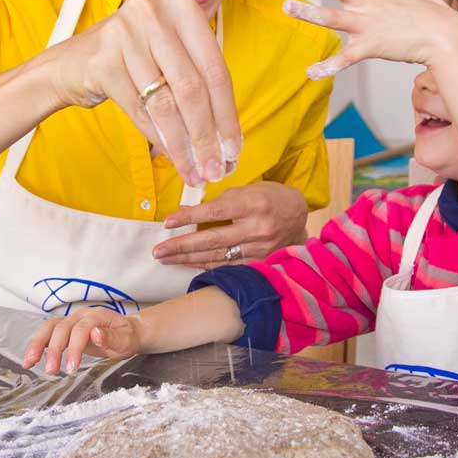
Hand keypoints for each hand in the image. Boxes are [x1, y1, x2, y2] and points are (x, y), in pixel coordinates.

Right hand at [22, 309, 143, 374]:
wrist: (127, 332)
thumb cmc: (126, 337)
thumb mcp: (126, 340)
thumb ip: (112, 338)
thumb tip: (95, 333)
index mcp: (96, 316)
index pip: (81, 329)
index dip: (74, 348)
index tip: (71, 368)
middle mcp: (81, 315)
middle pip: (61, 328)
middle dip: (54, 350)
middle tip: (51, 371)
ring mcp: (71, 321)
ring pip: (49, 328)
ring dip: (37, 344)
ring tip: (28, 363)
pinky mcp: (65, 329)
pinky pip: (47, 333)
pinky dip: (37, 345)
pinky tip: (30, 360)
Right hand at [47, 0, 240, 187]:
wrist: (71, 64)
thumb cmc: (133, 62)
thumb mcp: (171, 58)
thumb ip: (201, 85)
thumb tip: (228, 142)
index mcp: (182, 7)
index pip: (215, 70)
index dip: (228, 115)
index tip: (235, 149)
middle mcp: (154, 13)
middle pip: (192, 88)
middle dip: (206, 136)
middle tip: (214, 170)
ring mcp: (125, 34)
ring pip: (166, 103)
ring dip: (183, 145)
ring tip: (194, 172)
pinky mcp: (102, 60)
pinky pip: (139, 110)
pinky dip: (158, 138)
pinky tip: (171, 156)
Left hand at [152, 182, 307, 268]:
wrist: (298, 216)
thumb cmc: (269, 197)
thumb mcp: (247, 190)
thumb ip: (220, 202)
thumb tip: (187, 211)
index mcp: (254, 204)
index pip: (216, 212)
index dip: (190, 218)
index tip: (168, 222)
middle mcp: (258, 229)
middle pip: (213, 240)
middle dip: (182, 246)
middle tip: (159, 251)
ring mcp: (260, 249)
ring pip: (218, 257)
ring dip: (189, 259)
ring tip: (166, 259)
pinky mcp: (260, 262)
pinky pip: (229, 267)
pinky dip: (206, 265)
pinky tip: (188, 264)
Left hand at [284, 0, 457, 75]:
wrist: (447, 38)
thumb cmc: (432, 11)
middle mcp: (367, 3)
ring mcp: (367, 25)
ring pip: (332, 18)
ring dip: (309, 13)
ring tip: (286, 6)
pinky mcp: (370, 47)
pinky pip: (346, 59)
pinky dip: (328, 67)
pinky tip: (310, 73)